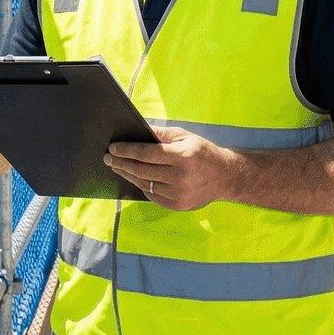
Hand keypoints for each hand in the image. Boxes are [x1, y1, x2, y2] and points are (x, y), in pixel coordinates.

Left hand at [105, 126, 235, 211]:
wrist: (225, 177)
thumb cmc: (202, 152)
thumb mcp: (184, 136)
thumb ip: (160, 134)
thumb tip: (137, 128)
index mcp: (183, 156)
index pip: (147, 154)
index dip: (127, 150)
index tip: (113, 147)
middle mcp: (180, 177)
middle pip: (141, 170)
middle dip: (121, 162)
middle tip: (108, 157)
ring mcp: (178, 194)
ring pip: (144, 184)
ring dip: (127, 174)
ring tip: (116, 166)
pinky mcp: (177, 205)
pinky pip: (151, 195)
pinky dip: (141, 185)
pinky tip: (133, 177)